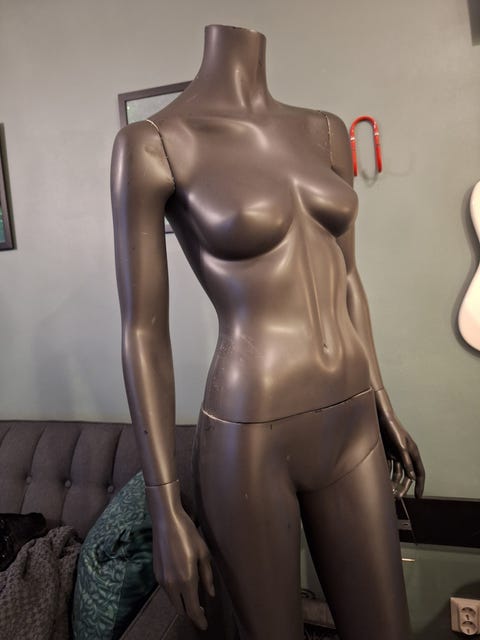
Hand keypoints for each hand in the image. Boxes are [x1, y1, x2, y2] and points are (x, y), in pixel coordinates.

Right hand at [146, 482, 214, 629]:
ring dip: (182, 602)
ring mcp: (162, 580)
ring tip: (193, 595)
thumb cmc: (188, 534)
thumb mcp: (204, 553)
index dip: (199, 620)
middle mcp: (172, 584)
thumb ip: (207, 577)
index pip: (192, 610)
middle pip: (180, 609)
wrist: (166, 521)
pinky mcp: (156, 574)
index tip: (205, 625)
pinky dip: (176, 592)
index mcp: (187, 580)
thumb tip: (210, 594)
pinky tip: (183, 582)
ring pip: (173, 601)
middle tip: (201, 610)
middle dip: (190, 613)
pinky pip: (167, 590)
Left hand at [374, 389, 424, 498]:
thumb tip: (413, 477)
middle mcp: (406, 455)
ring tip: (389, 493)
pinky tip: (382, 483)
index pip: (419, 472)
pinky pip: (388, 467)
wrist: (380, 418)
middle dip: (403, 487)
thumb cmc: (392, 429)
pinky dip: (386, 475)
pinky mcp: (387, 453)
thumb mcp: (401, 446)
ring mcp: (396, 454)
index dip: (420, 485)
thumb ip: (406, 461)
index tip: (419, 496)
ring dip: (394, 482)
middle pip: (407, 475)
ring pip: (396, 473)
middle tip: (398, 497)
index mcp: (413, 453)